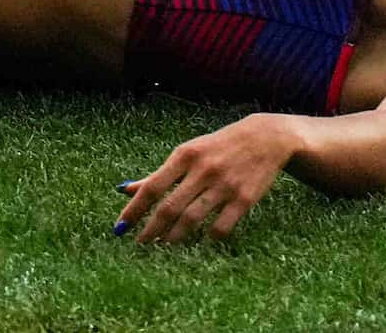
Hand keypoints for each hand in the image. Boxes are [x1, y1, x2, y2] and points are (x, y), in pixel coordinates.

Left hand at [112, 114, 297, 245]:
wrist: (264, 139)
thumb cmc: (218, 147)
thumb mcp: (187, 152)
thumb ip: (159, 173)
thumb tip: (125, 189)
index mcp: (184, 155)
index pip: (152, 187)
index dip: (135, 209)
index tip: (121, 226)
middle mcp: (202, 170)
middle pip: (170, 207)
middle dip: (151, 229)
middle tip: (140, 243)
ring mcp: (223, 185)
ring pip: (192, 219)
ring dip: (174, 237)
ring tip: (163, 246)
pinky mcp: (244, 199)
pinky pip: (220, 227)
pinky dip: (208, 237)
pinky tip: (201, 241)